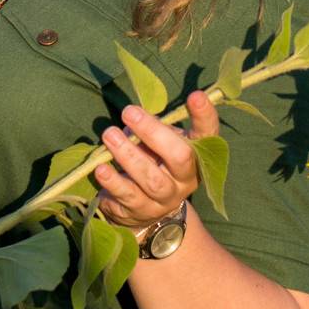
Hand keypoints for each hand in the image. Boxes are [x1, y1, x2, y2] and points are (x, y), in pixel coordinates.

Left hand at [95, 91, 219, 231]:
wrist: (147, 211)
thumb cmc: (154, 163)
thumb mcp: (159, 144)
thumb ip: (152, 129)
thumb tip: (133, 118)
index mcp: (196, 156)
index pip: (207, 134)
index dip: (204, 116)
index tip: (196, 96)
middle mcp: (185, 180)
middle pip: (180, 157)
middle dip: (153, 132)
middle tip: (129, 112)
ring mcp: (165, 200)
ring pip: (152, 179)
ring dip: (129, 155)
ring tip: (110, 135)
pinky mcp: (141, 212)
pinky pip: (128, 197)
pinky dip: (113, 181)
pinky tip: (101, 169)